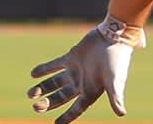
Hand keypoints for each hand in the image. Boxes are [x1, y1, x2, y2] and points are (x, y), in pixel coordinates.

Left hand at [27, 16, 145, 122]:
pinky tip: (33, 74)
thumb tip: (122, 114)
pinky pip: (54, 66)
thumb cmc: (117, 60)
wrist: (115, 37)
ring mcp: (75, 70)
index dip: (66, 117)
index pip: (76, 109)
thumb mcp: (115, 80)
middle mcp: (82, 82)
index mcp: (91, 91)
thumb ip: (115, 97)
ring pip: (55, 83)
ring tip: (30, 94)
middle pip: (61, 97)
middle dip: (48, 103)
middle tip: (36, 107)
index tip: (55, 123)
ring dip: (42, 88)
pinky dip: (44, 70)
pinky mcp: (71, 57)